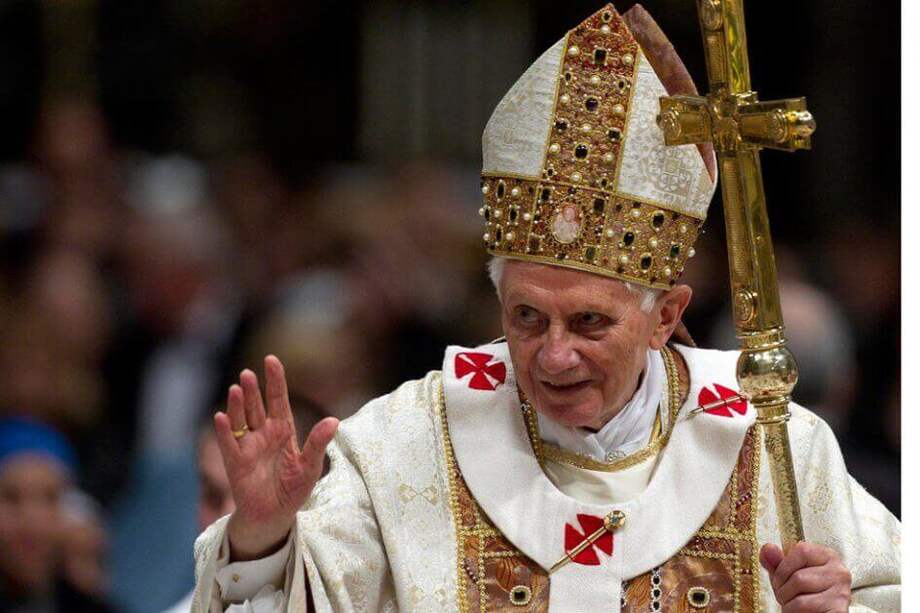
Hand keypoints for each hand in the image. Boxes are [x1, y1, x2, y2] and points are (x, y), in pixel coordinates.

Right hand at [214, 355, 338, 560]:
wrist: (274, 516)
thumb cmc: (293, 489)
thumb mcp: (310, 466)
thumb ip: (318, 443)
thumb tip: (333, 420)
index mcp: (283, 430)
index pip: (278, 400)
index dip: (275, 381)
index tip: (271, 360)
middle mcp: (264, 434)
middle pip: (256, 406)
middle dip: (253, 390)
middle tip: (248, 373)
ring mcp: (248, 446)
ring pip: (241, 420)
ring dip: (238, 405)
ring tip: (236, 388)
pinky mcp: (235, 463)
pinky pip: (229, 443)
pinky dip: (224, 431)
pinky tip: (221, 416)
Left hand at [760, 542, 851, 611]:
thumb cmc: (802, 594)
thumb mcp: (786, 574)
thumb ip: (776, 561)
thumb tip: (767, 549)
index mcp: (827, 556)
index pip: (802, 550)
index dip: (783, 567)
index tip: (780, 579)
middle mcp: (839, 572)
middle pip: (799, 577)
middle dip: (783, 590)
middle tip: (785, 596)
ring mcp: (842, 593)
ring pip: (801, 597)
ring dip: (788, 604)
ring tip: (793, 605)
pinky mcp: (839, 610)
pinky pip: (806, 609)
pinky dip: (794, 612)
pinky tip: (800, 612)